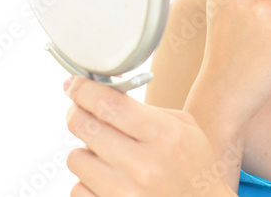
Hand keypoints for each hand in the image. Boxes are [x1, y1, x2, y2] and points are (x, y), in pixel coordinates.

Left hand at [64, 75, 234, 196]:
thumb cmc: (195, 168)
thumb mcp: (185, 128)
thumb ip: (146, 111)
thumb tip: (103, 95)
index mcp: (165, 137)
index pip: (110, 104)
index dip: (85, 90)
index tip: (75, 84)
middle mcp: (143, 167)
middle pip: (85, 127)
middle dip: (77, 112)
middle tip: (81, 110)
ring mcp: (124, 194)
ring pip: (76, 158)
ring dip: (85, 150)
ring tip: (105, 153)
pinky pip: (77, 188)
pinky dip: (88, 180)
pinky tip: (107, 177)